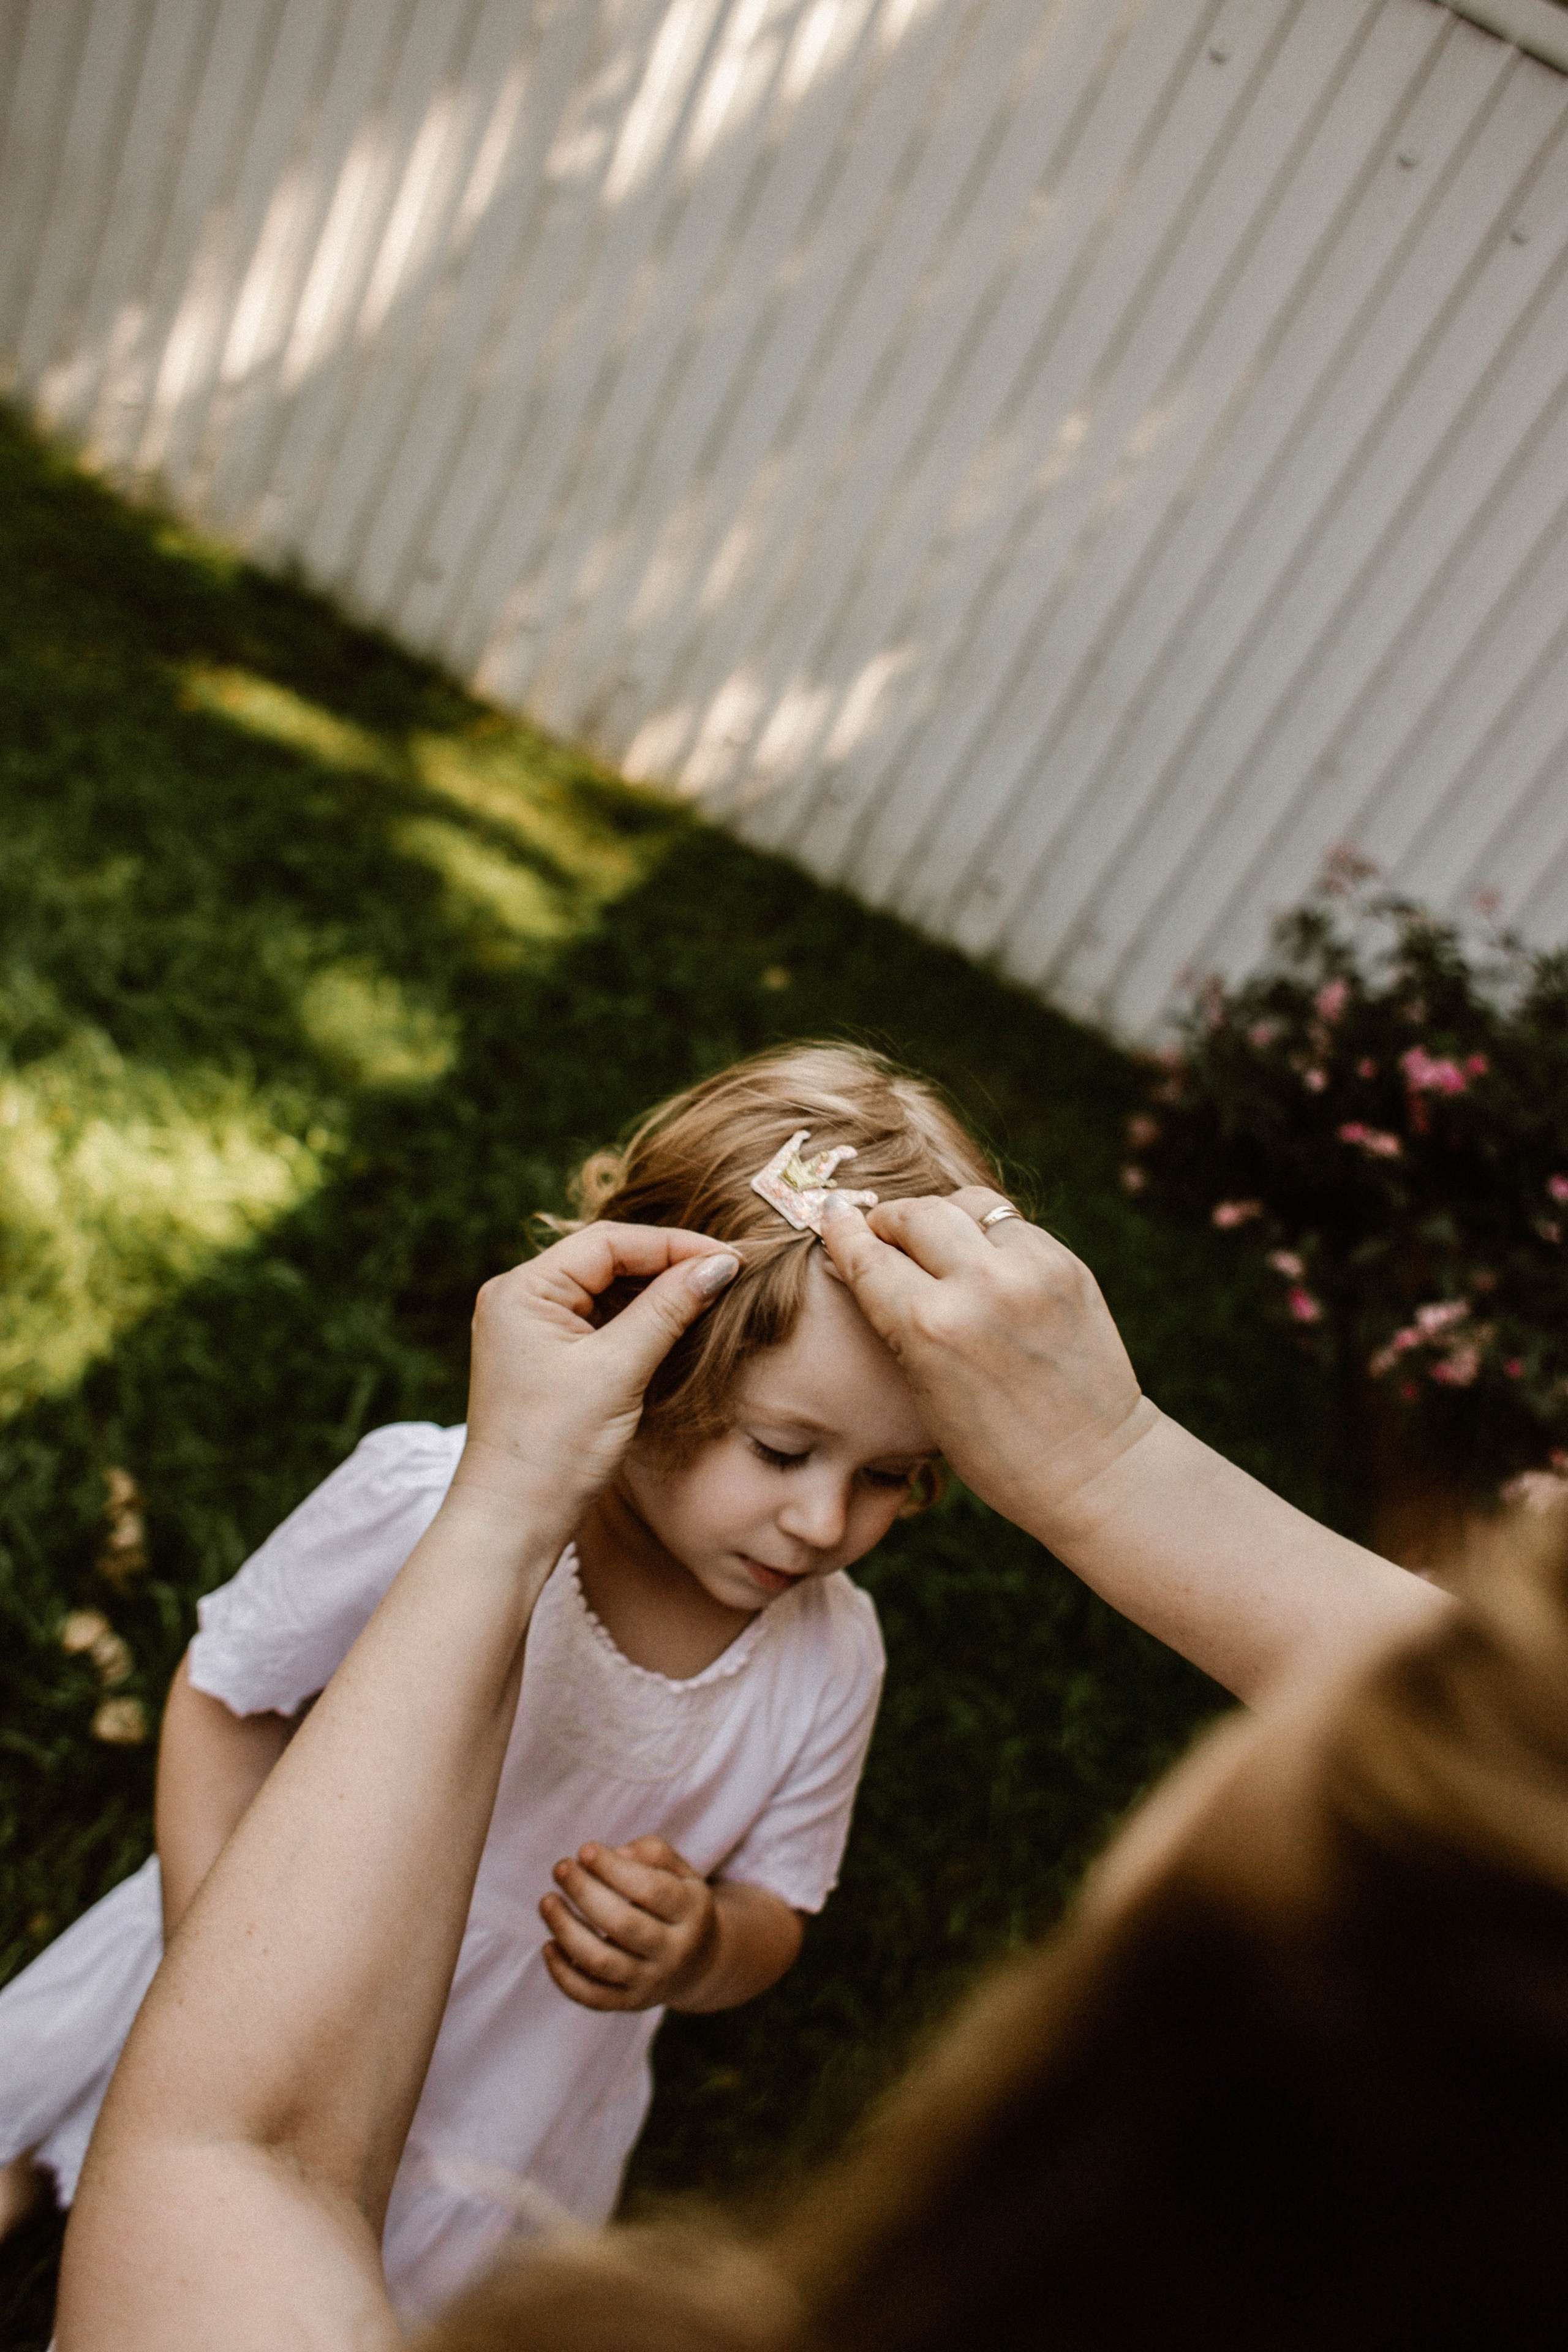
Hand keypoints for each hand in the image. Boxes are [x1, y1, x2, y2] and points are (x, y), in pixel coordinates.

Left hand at [453, 1225, 738, 1533]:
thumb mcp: (618, 1371)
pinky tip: (678, 1325)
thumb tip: (720, 1266)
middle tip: (729, 1274)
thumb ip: (668, 1309)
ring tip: (712, 1297)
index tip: (731, 1258)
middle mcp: (519, 1299)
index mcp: (521, 1290)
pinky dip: (639, 1321)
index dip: (674, 1245)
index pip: (609, 1242)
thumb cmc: (554, 1450)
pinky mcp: (546, 1359)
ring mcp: (531, 1330)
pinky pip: (599, 1322)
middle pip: (607, 1260)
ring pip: (606, 1290)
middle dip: (668, 1265)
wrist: (511, 1523)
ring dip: (657, 1293)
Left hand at [540, 1836, 717, 2011]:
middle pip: (623, 1924)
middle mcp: (675, 1951)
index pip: (651, 1889)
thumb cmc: (677, 1903)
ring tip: (547, 1901)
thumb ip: (652, 1853)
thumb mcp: (680, 1872)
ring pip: (601, 1962)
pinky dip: (563, 1974)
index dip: (613, 1868)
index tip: (584, 1850)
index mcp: (692, 1911)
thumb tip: (616, 1854)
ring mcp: (651, 1981)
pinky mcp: (629, 2003)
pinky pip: (591, 1996)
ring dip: (566, 1930)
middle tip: (561, 1867)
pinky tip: (549, 1945)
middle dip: (584, 1892)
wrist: (700, 1963)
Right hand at [818, 1188, 1156, 1548]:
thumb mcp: (922, 1388)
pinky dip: (988, 1235)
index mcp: (929, 1326)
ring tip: (934, 1240)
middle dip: (889, 1219)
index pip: (867, 1255)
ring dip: (941, 1217)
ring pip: (967, 1205)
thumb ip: (892, 1317)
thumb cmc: (993, 1447)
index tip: (832, 1212)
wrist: (1091, 1465)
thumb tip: (859, 1254)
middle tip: (880, 1229)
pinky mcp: (1068, 1264)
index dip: (842, 1230)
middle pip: (915, 1213)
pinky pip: (1011, 1225)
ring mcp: (1031, 1269)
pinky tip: (983, 1263)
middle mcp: (980, 1286)